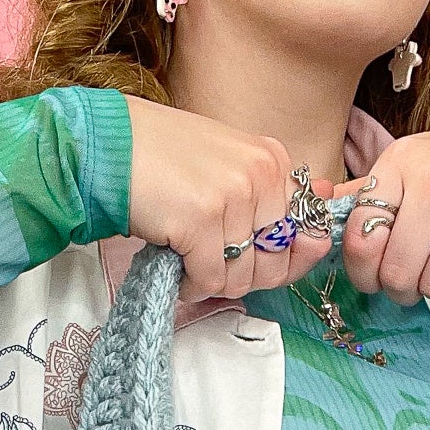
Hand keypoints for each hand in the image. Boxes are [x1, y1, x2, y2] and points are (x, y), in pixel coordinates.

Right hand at [124, 95, 338, 304]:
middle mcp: (260, 175)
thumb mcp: (228, 164)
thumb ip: (270, 199)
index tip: (250, 259)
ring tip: (190, 261)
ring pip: (242, 277)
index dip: (278, 260)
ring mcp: (232, 196)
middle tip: (213, 264)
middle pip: (274, 264)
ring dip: (213, 282)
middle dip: (243, 277)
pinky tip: (176, 266)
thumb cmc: (163, 157)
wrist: (108, 145)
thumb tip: (320, 239)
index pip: (303, 235)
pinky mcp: (201, 220)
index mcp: (272, 160)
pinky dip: (191, 284)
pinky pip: (210, 280)